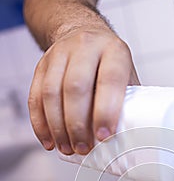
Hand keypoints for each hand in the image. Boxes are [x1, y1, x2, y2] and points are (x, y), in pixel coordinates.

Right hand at [28, 26, 138, 154]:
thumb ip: (129, 102)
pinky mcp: (41, 64)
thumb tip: (131, 139)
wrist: (83, 32)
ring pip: (51, 92)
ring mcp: (60, 53)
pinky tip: (49, 141)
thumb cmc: (110, 64)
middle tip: (83, 147)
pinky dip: (40, 123)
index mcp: (114, 51)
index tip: (104, 136)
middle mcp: (85, 46)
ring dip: (58, 127)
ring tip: (67, 148)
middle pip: (75, 87)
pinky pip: (35, 96)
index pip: (109, 80)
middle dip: (78, 124)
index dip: (105, 111)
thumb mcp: (127, 76)